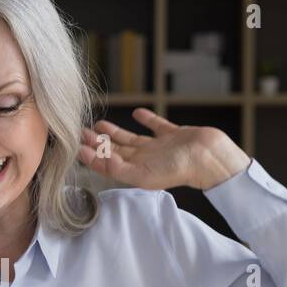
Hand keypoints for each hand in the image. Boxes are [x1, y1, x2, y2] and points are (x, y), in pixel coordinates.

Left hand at [78, 110, 250, 190]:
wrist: (209, 157)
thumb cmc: (179, 169)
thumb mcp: (145, 174)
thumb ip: (120, 169)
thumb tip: (101, 161)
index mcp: (137, 172)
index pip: (108, 164)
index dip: (92, 157)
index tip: (77, 147)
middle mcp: (146, 160)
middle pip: (116, 151)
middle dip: (98, 143)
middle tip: (82, 132)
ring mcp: (160, 148)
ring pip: (131, 139)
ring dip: (115, 132)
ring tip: (100, 123)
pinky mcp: (173, 135)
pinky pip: (156, 126)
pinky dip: (146, 119)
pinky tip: (136, 112)